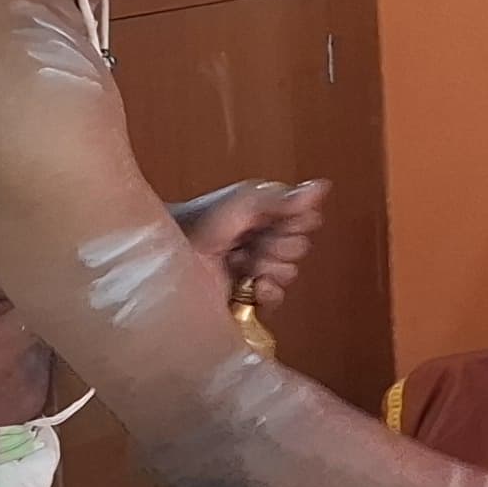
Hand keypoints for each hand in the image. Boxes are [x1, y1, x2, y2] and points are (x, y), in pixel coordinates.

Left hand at [177, 179, 325, 322]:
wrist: (165, 259)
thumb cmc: (198, 224)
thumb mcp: (243, 203)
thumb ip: (283, 199)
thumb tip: (322, 187)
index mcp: (266, 214)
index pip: (305, 219)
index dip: (295, 222)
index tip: (274, 221)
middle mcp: (264, 241)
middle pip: (300, 246)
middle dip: (279, 246)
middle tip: (251, 243)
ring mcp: (256, 271)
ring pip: (290, 273)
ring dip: (269, 268)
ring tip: (242, 264)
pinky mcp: (248, 299)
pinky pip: (278, 298)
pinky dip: (269, 292)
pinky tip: (253, 285)